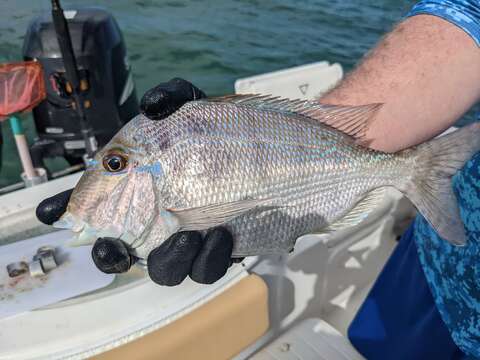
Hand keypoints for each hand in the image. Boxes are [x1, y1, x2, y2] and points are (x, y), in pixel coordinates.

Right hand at [36, 78, 236, 285]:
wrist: (259, 157)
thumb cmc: (214, 134)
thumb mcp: (192, 109)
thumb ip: (171, 99)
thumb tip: (152, 107)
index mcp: (136, 191)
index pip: (89, 206)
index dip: (63, 210)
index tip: (50, 211)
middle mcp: (153, 222)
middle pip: (115, 253)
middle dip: (108, 256)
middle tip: (114, 246)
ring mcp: (182, 242)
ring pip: (163, 271)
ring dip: (169, 260)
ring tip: (189, 236)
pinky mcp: (212, 253)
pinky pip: (204, 270)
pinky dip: (208, 259)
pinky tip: (220, 236)